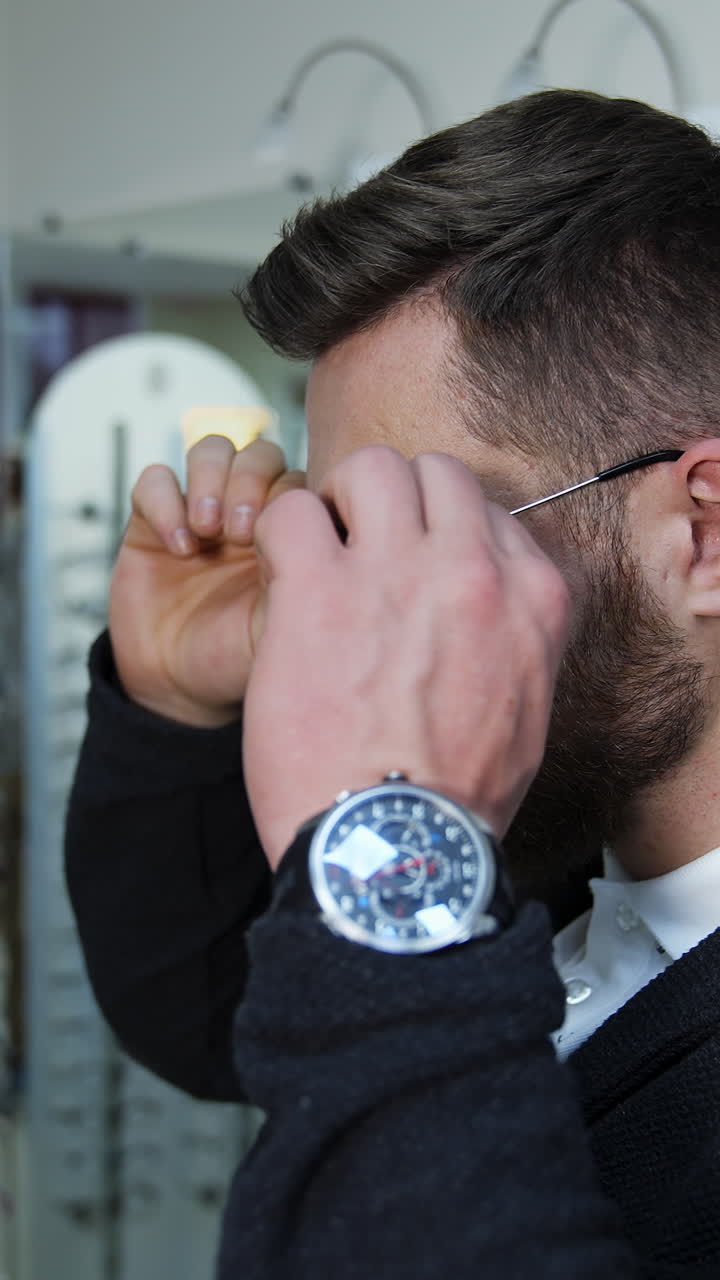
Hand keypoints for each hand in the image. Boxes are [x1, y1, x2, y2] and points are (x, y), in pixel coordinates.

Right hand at [109, 436, 304, 726]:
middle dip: (250, 482)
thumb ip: (306, 577)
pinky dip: (166, 501)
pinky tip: (177, 545)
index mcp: (289, 532)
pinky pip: (156, 479)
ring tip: (207, 530)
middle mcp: (247, 512)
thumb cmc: (240, 657)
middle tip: (238, 532)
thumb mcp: (286, 623)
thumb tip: (318, 536)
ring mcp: (200, 511)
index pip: (299, 480)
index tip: (275, 543)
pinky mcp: (152, 520)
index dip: (288, 497)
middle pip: (260, 454)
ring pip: (212, 450)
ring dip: (211, 479)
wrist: (180, 685)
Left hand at [243, 446, 569, 867]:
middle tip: (363, 543)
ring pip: (368, 468)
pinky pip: (292, 512)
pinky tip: (282, 578)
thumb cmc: (456, 795)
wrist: (398, 848)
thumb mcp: (528, 707)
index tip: (414, 562)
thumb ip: (514, 636)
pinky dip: (282, 535)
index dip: (441, 533)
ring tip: (321, 551)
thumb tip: (490, 604)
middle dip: (394, 500)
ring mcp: (395, 573)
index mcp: (531, 597)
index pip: (488, 514)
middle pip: (433, 474)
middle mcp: (472, 570)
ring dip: (340, 502)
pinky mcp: (319, 590)